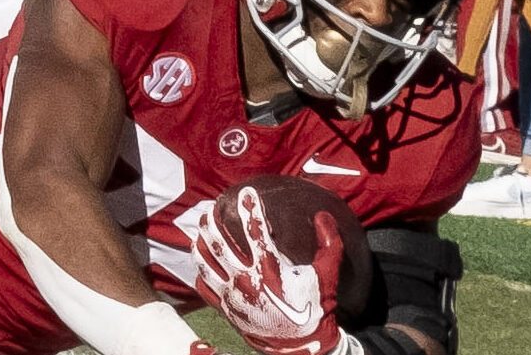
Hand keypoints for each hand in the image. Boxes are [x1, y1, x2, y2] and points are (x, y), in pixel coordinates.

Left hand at [192, 186, 344, 354]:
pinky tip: (200, 261)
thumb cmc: (315, 308)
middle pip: (220, 243)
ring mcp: (232, 295)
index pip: (255, 230)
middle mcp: (246, 279)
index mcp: (270, 268)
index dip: (250, 207)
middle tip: (211, 207)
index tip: (246, 191)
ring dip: (201, 241)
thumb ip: (329, 243)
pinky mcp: (226, 309)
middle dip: (213, 222)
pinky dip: (200, 271)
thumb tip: (323, 216)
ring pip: (206, 262)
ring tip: (200, 228)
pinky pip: (204, 286)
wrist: (302, 348)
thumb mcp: (328, 274)